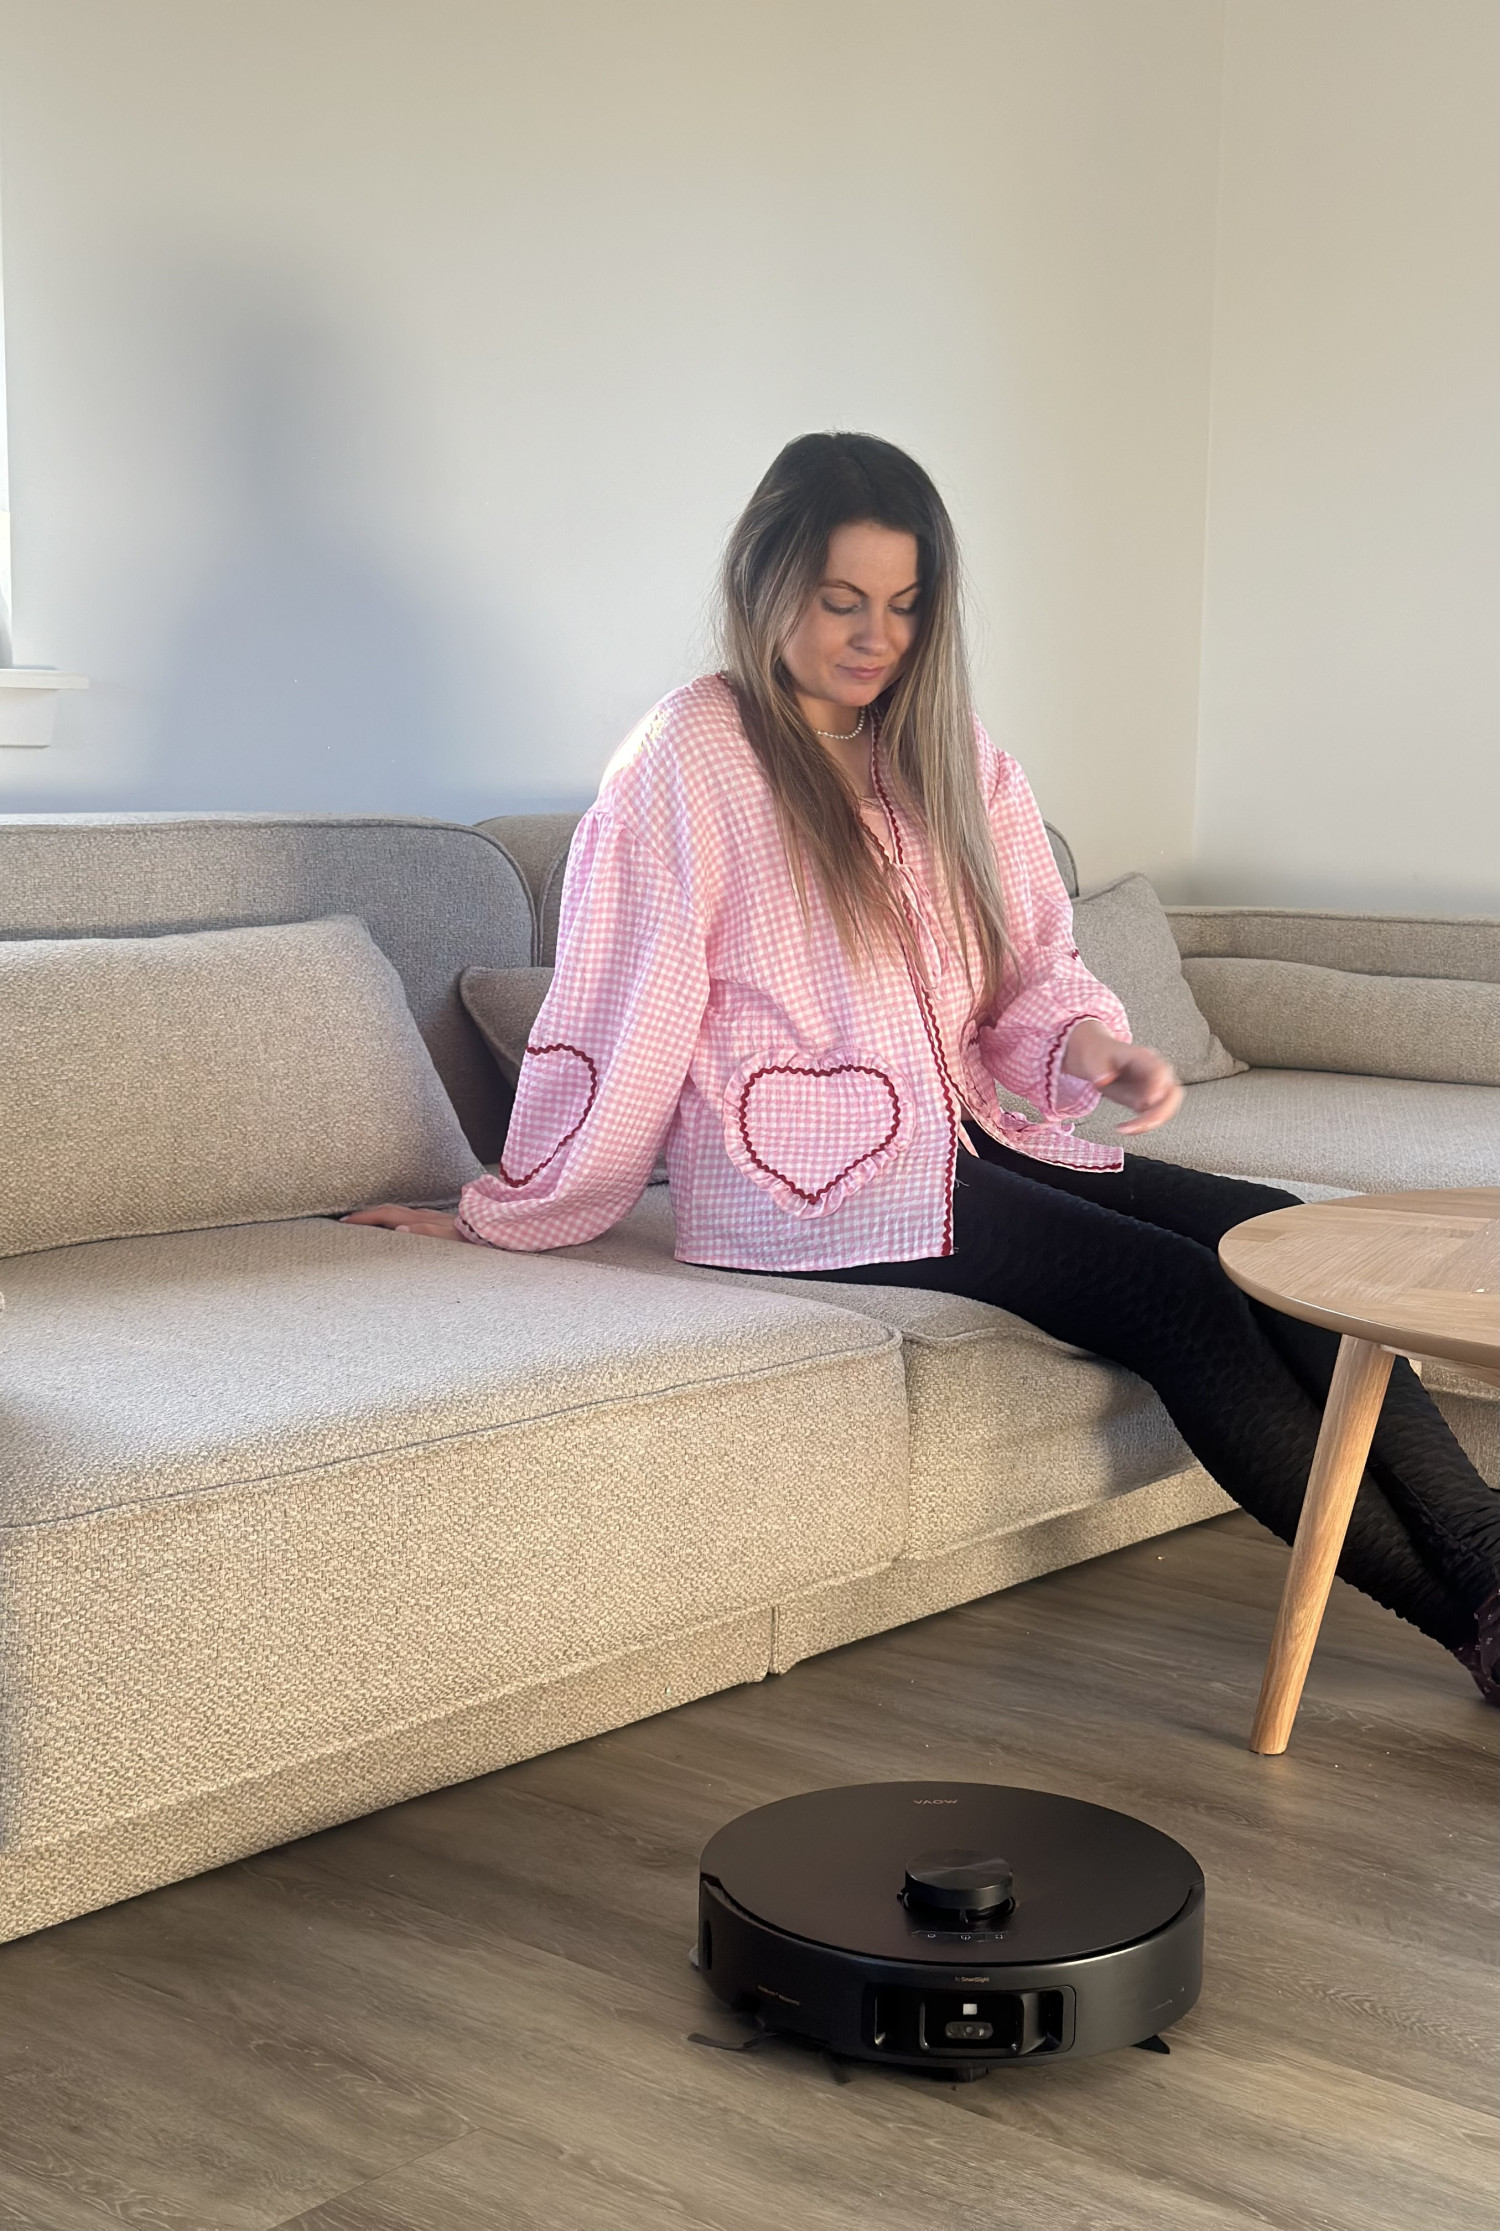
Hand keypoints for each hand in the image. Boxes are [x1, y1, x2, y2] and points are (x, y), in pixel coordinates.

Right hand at [342, 1204, 462, 1239]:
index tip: (344, 1221)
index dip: (364, 1217)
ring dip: (379, 1216)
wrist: (493, 1232)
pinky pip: (409, 1218)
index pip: (386, 1215)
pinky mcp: (439, 1222)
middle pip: (388, 1210)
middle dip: (366, 1214)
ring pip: (398, 1213)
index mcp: (422, 1219)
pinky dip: (394, 1220)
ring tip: (364, 1222)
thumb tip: (401, 1228)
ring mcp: (431, 1217)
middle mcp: (424, 1215)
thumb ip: (428, 1232)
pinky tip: (395, 1226)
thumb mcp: (451, 1239)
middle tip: (346, 1220)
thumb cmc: (473, 1239)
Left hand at [1061, 1022, 1182, 1134]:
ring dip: (1151, 1122)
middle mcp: (1156, 1073)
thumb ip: (1098, 1069)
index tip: (1150, 1101)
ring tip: (1126, 1129)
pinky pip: (1154, 1117)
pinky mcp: (1150, 1103)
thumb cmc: (1099, 1057)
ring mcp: (1157, 1089)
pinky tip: (1124, 1129)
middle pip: (1173, 1093)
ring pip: (1167, 1108)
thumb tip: (1103, 1080)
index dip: (1158, 1085)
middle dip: (1161, 1111)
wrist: (1099, 1060)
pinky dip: (1142, 1126)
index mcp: (1144, 1058)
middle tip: (1142, 1124)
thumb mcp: (1093, 1059)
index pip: (1159, 1070)